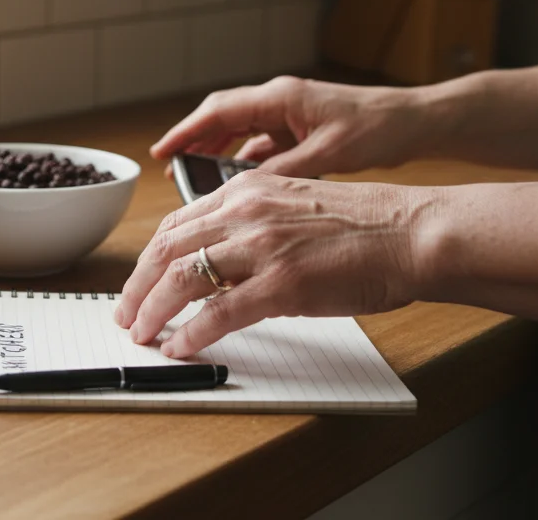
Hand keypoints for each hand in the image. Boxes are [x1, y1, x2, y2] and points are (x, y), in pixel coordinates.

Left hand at [115, 171, 435, 357]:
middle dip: (136, 287)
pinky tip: (179, 347)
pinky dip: (189, 333)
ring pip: (180, 279)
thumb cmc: (365, 225)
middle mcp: (246, 211)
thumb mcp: (294, 206)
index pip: (176, 225)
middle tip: (124, 314)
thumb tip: (219, 262)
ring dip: (152, 312)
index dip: (148, 259)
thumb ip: (253, 224)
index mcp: (246, 190)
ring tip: (141, 334)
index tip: (137, 282)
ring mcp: (262, 247)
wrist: (412, 231)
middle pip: (166, 250)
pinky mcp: (281, 284)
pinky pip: (218, 313)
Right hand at [151, 76, 432, 177]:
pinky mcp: (301, 130)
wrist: (416, 122)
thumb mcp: (329, 154)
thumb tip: (243, 190)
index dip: (186, 132)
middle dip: (194, 142)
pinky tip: (238, 185)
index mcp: (281, 98)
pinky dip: (245, 163)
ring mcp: (290, 115)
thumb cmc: (378, 129)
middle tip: (169, 167)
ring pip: (240, 133)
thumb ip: (284, 171)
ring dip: (217, 153)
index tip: (161, 151)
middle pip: (222, 119)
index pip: (219, 111)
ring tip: (195, 179)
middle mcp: (280, 101)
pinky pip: (262, 145)